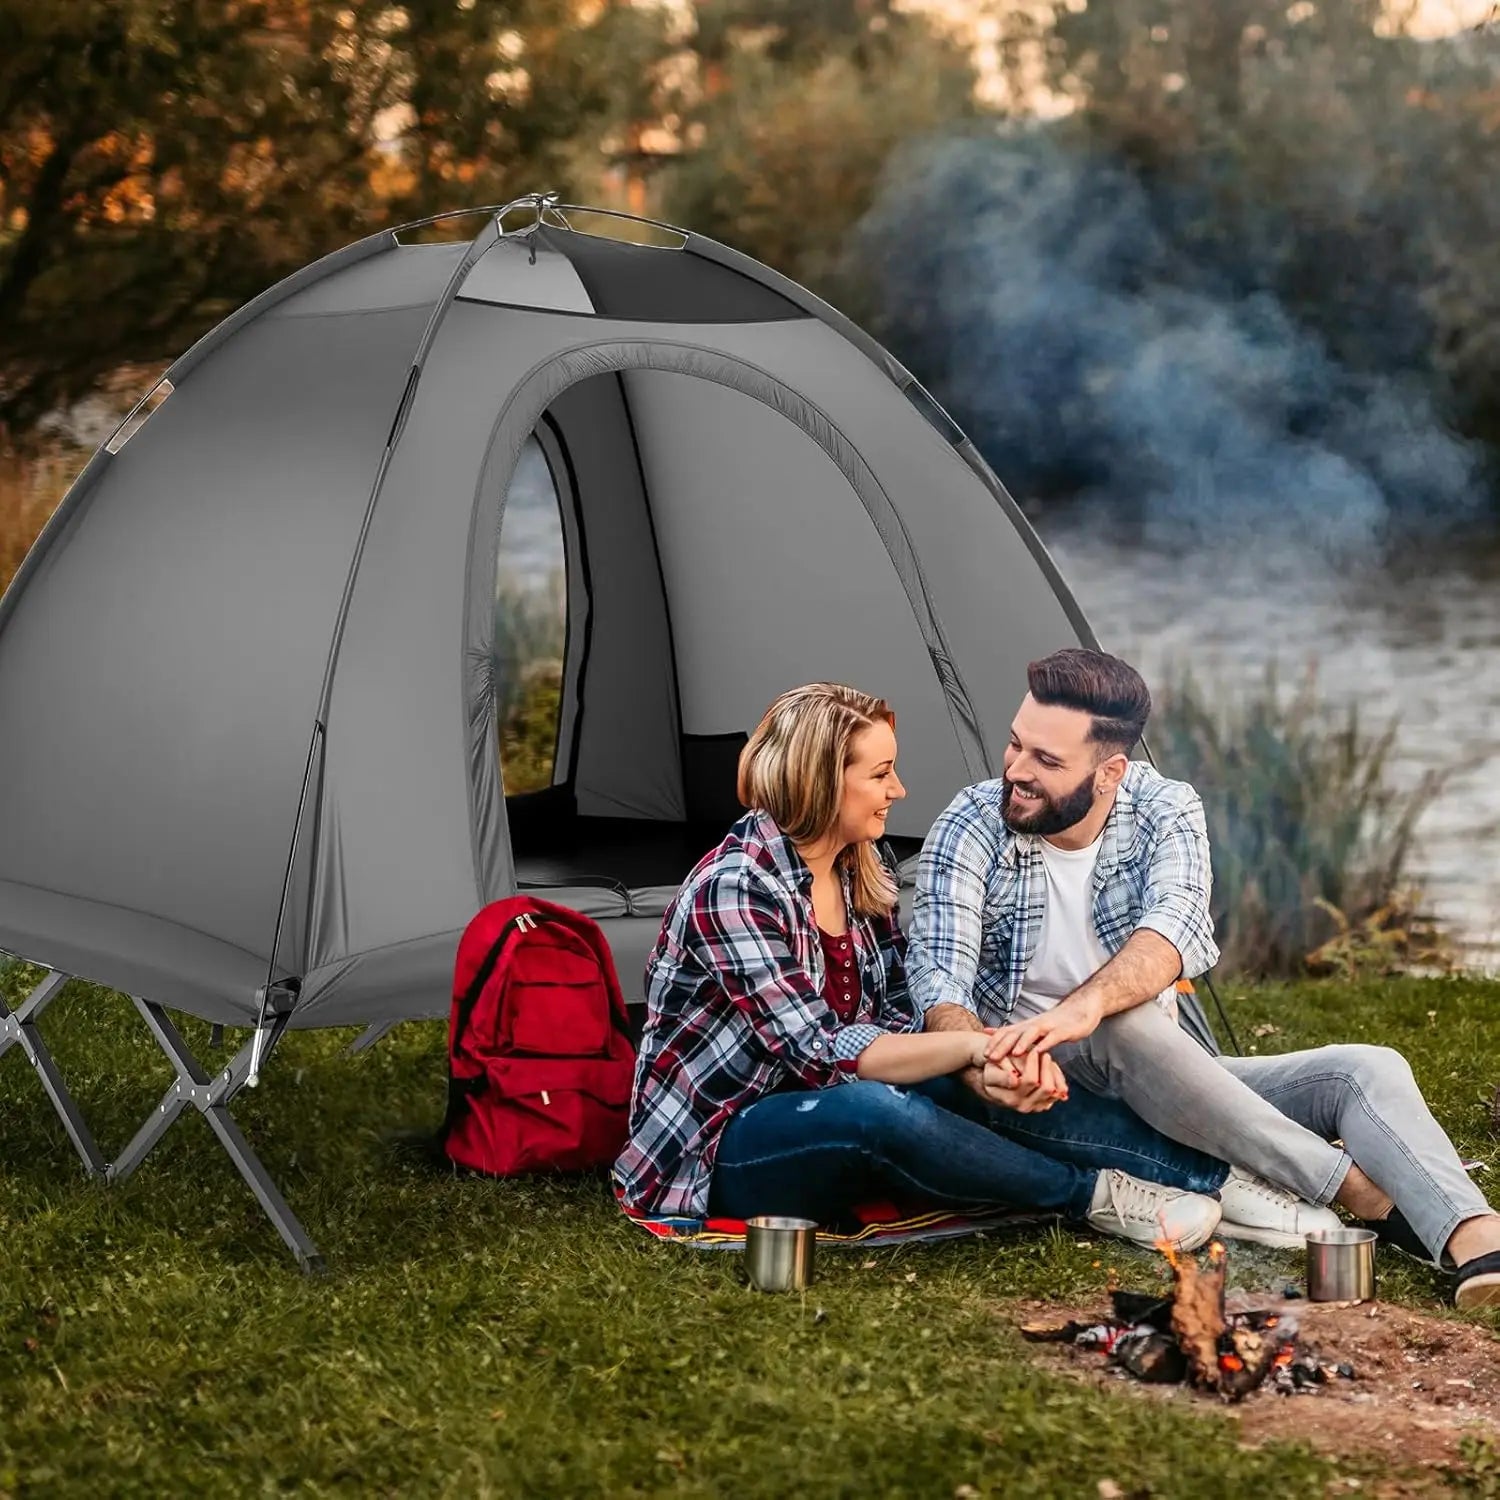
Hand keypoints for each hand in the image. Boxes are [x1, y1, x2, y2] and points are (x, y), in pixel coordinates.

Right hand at [981, 1050, 1068, 1112]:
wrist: (995, 1085)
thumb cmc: (992, 1074)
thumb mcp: (991, 1073)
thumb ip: (1001, 1077)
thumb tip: (1014, 1080)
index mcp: (1011, 1098)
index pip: (1030, 1081)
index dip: (1033, 1063)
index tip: (1032, 1050)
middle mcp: (1025, 1106)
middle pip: (1046, 1088)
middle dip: (1046, 1067)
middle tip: (1042, 1053)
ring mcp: (1036, 1107)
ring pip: (1055, 1090)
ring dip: (1052, 1072)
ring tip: (1045, 1059)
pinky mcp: (1044, 1104)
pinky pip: (1058, 1092)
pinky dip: (1056, 1079)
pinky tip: (1048, 1068)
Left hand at [986, 994, 1102, 1062]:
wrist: (1080, 1009)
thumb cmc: (1055, 1023)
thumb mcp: (1032, 1028)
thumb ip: (1013, 1032)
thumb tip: (990, 1033)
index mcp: (1026, 1027)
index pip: (1006, 1033)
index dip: (994, 1043)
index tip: (982, 1055)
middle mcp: (1034, 1025)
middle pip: (1015, 1033)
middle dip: (1001, 1046)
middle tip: (989, 1057)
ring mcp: (1048, 1027)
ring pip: (1032, 1033)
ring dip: (1022, 1043)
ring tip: (1013, 1054)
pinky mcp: (1063, 1030)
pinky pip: (1053, 1037)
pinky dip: (1045, 1044)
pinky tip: (1039, 1052)